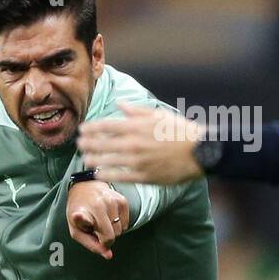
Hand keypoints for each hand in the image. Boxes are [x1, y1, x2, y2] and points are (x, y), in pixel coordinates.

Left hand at [67, 179, 129, 259]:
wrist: (85, 187)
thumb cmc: (80, 212)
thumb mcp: (77, 230)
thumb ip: (91, 245)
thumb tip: (109, 255)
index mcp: (81, 213)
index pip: (82, 217)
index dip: (80, 218)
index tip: (77, 216)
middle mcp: (97, 205)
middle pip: (111, 236)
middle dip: (105, 238)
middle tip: (97, 230)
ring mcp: (112, 201)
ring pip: (120, 231)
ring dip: (112, 231)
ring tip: (102, 221)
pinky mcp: (122, 200)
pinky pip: (126, 224)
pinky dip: (119, 225)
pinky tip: (110, 217)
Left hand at [78, 102, 205, 185]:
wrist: (199, 151)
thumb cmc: (180, 131)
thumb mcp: (158, 115)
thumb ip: (136, 110)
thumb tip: (119, 104)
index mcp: (137, 125)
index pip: (106, 125)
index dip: (91, 128)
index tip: (83, 130)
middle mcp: (134, 142)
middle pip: (102, 143)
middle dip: (88, 144)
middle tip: (79, 144)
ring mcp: (138, 160)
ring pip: (107, 160)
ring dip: (93, 159)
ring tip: (85, 159)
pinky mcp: (144, 175)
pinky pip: (119, 175)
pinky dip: (106, 174)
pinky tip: (98, 174)